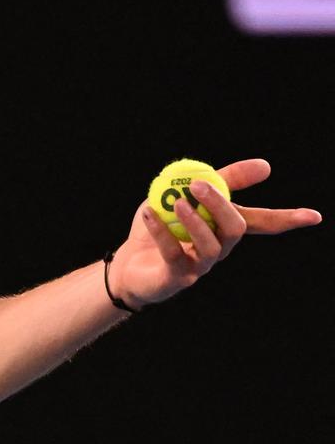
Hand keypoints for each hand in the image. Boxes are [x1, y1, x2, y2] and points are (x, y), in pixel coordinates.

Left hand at [109, 159, 320, 308]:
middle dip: (221, 205)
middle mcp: (218, 249)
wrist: (128, 264)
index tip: (314, 216)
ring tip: (177, 203)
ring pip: (211, 246)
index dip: (287, 219)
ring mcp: (199, 266)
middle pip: (235, 229)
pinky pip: (173, 253)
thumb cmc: (160, 228)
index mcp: (223, 229)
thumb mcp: (185, 194)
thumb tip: (266, 165)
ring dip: (195, 221)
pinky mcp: (177, 277)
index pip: (261, 223)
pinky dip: (161, 232)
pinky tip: (149, 214)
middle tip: (198, 185)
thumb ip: (220, 180)